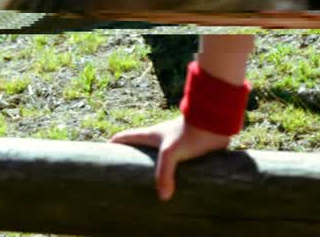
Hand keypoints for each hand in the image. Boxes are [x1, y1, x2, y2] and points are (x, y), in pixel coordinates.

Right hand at [110, 117, 231, 200]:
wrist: (214, 122)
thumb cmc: (189, 132)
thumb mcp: (171, 153)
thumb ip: (164, 174)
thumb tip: (163, 197)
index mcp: (151, 134)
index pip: (126, 137)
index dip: (114, 143)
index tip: (104, 151)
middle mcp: (161, 138)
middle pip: (141, 147)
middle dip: (132, 158)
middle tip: (125, 174)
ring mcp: (175, 143)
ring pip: (160, 156)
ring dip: (154, 166)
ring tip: (149, 183)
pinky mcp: (189, 149)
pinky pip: (177, 162)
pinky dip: (172, 171)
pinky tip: (174, 183)